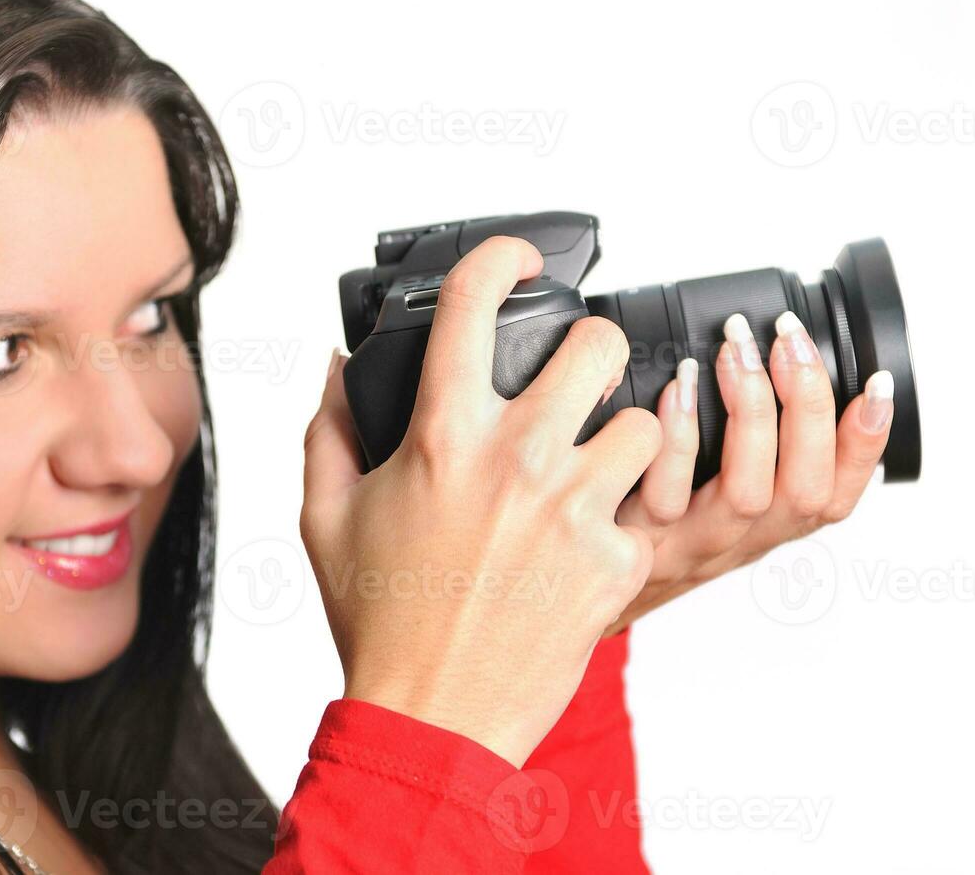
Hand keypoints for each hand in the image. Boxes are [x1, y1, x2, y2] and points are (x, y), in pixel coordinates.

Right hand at [301, 236, 662, 766]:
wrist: (432, 716)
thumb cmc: (381, 620)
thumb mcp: (326, 517)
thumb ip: (329, 429)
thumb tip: (337, 367)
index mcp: (443, 437)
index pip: (475, 305)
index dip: (500, 257)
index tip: (515, 259)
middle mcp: (517, 459)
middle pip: (600, 346)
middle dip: (596, 348)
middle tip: (581, 376)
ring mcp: (574, 509)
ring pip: (648, 423)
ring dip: (625, 436)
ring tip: (596, 466)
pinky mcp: (614, 561)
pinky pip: (645, 510)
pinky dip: (623, 520)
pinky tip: (585, 544)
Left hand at [607, 309, 895, 633]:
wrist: (582, 585)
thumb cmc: (654, 523)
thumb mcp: (714, 494)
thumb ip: (750, 447)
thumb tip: (777, 362)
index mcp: (768, 526)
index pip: (839, 493)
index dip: (867, 444)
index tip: (876, 383)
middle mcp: (739, 539)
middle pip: (802, 489)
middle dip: (809, 406)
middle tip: (789, 339)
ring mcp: (690, 542)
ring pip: (747, 494)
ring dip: (750, 412)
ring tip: (736, 351)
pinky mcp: (637, 537)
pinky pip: (666, 493)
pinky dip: (678, 435)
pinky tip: (678, 388)